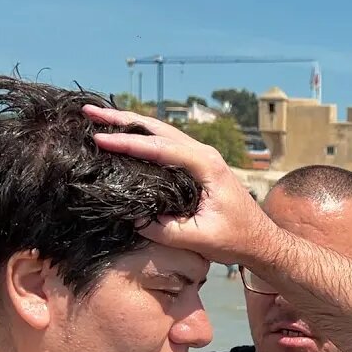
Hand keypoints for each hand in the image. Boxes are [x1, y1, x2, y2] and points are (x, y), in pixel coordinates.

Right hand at [82, 105, 273, 264]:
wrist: (261, 240)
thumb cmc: (236, 239)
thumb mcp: (200, 239)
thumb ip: (166, 230)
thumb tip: (134, 218)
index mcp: (207, 165)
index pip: (161, 148)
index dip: (128, 143)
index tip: (100, 138)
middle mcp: (204, 154)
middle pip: (157, 129)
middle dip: (122, 120)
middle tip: (90, 112)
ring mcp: (202, 156)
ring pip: (161, 132)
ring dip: (129, 124)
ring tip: (99, 117)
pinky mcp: (198, 164)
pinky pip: (166, 143)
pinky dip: (142, 136)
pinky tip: (123, 135)